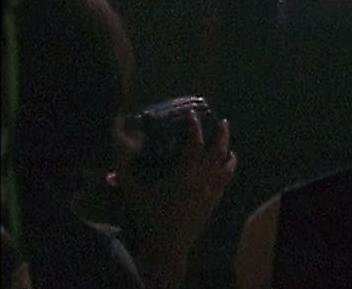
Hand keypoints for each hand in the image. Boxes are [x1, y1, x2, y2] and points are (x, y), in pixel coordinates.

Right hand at [121, 116, 236, 284]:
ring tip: (229, 146)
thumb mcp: (134, 196)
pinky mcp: (214, 202)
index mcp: (184, 175)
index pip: (194, 144)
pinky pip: (226, 181)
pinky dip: (227, 170)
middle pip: (219, 151)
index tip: (192, 114)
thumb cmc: (149, 220)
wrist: (167, 247)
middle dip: (222, 134)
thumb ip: (123, 177)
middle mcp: (202, 180)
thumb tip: (110, 163)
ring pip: (227, 166)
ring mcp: (211, 191)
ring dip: (229, 152)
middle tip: (224, 122)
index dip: (194, 127)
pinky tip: (224, 168)